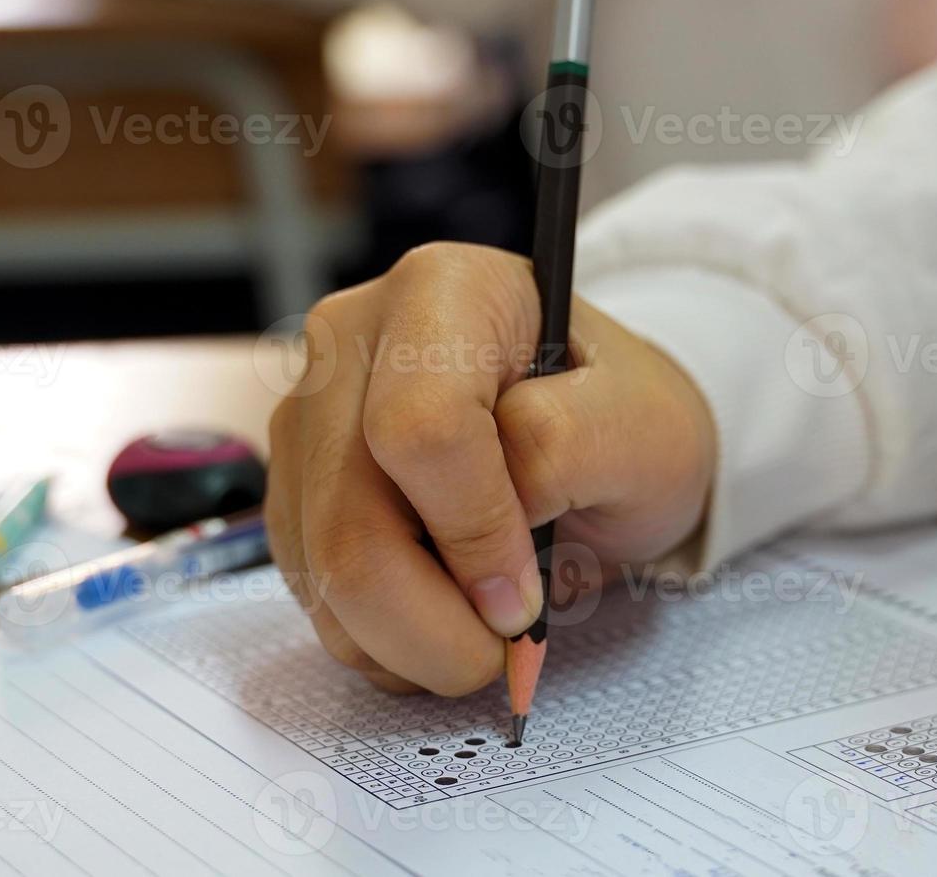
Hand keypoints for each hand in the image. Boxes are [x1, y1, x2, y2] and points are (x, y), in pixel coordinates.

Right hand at [265, 242, 715, 695]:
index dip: (475, 534)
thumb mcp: (642, 426)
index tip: (528, 594)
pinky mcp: (293, 487)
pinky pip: (313, 598)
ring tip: (484, 628)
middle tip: (507, 646)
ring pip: (322, 572)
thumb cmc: (621, 418)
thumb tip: (486, 554)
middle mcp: (351, 341)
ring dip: (411, 641)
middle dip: (434, 621)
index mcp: (445, 291)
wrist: (593, 428)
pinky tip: (441, 618)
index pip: (420, 429)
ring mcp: (307, 417)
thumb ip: (567, 455)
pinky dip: (383, 640)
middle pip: (350, 519)